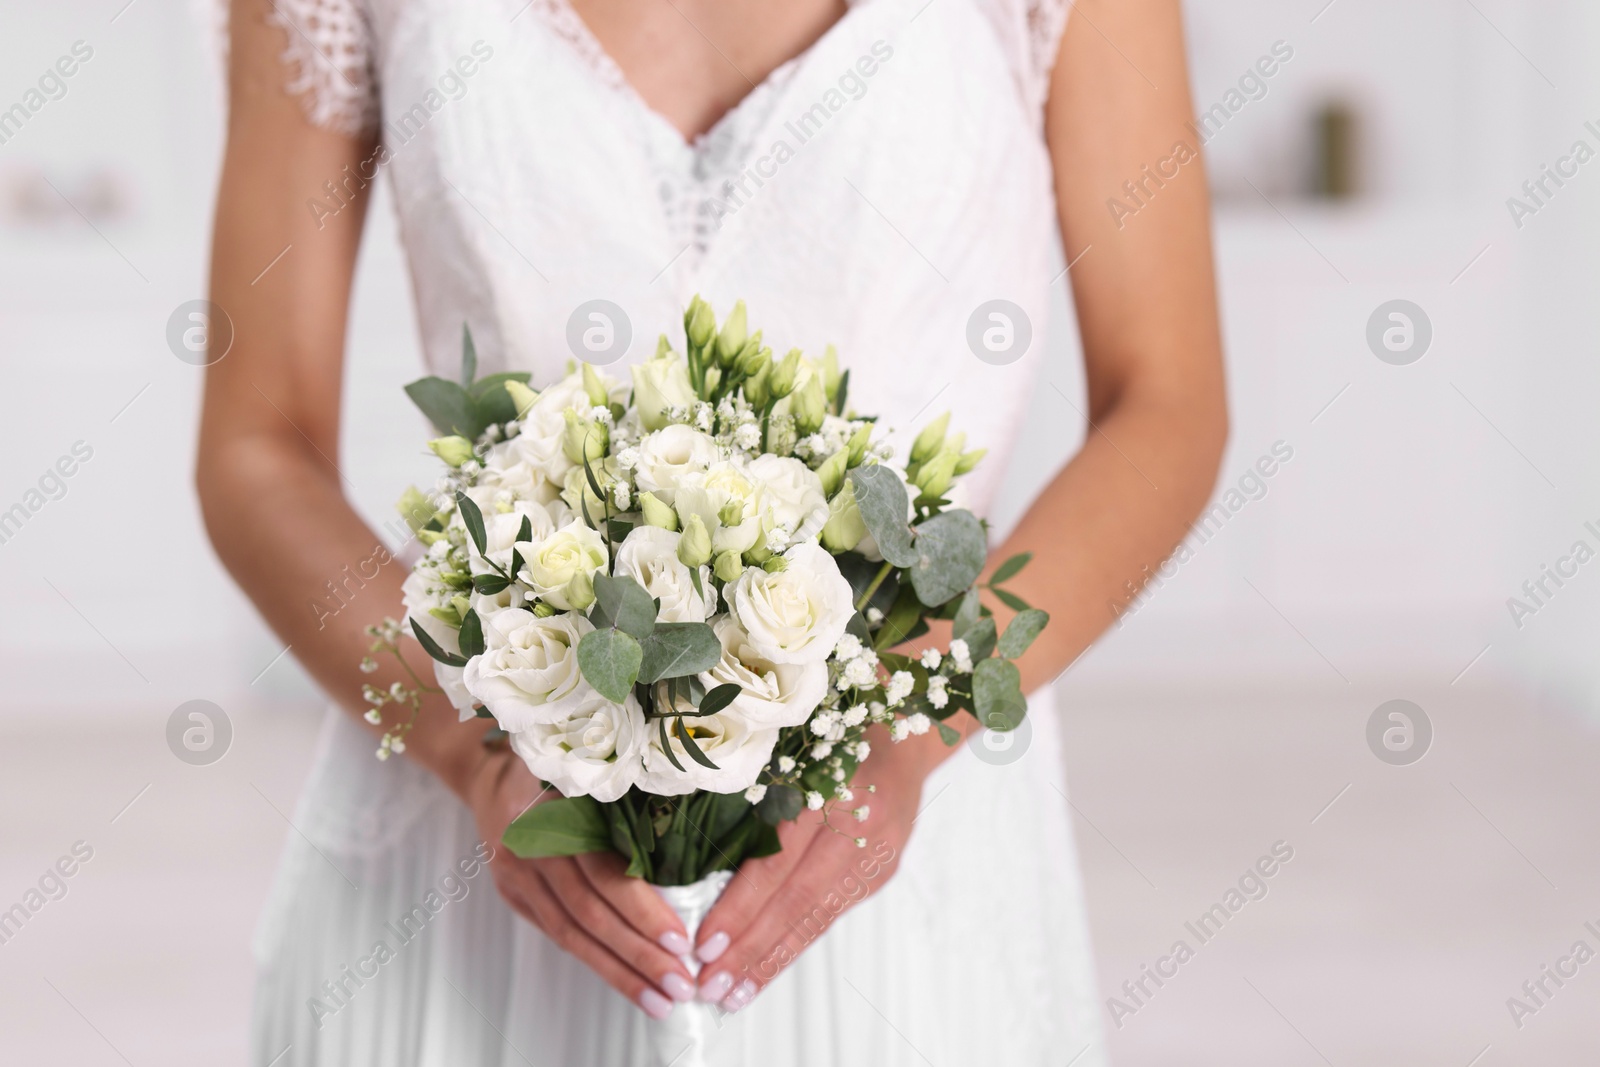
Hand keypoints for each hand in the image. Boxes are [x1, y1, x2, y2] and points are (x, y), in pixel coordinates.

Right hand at [468, 748, 698, 1017]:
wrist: (489, 773)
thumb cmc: (559, 763)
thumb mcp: (590, 763)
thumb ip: (626, 792)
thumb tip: (695, 830)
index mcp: (554, 813)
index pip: (601, 873)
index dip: (641, 910)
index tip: (682, 940)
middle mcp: (531, 849)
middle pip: (589, 914)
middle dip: (638, 955)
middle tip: (681, 985)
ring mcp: (518, 877)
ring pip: (572, 934)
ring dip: (619, 972)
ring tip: (661, 1000)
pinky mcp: (516, 897)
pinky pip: (560, 934)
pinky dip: (597, 961)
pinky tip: (630, 983)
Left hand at [689, 723, 941, 1011]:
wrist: (909, 733)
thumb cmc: (836, 726)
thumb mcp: (792, 743)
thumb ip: (756, 787)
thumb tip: (688, 840)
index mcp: (830, 787)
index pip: (779, 862)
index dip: (742, 906)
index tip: (704, 943)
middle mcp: (858, 825)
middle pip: (798, 900)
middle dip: (752, 949)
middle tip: (709, 986)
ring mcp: (875, 852)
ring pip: (819, 915)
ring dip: (773, 958)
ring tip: (733, 994)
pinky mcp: (880, 869)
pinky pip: (833, 911)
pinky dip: (797, 941)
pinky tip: (767, 967)